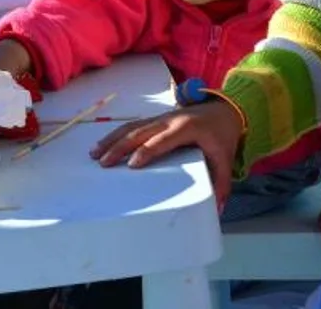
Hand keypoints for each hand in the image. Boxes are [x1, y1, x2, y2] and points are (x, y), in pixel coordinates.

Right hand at [90, 102, 244, 201]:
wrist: (223, 110)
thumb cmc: (222, 136)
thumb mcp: (226, 159)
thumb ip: (222, 183)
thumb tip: (217, 209)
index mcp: (187, 129)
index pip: (163, 140)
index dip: (147, 151)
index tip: (131, 164)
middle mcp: (169, 120)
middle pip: (140, 132)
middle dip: (120, 147)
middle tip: (103, 163)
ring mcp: (160, 118)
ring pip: (132, 127)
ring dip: (112, 139)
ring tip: (94, 154)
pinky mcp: (155, 120)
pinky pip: (132, 126)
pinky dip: (115, 134)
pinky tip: (102, 144)